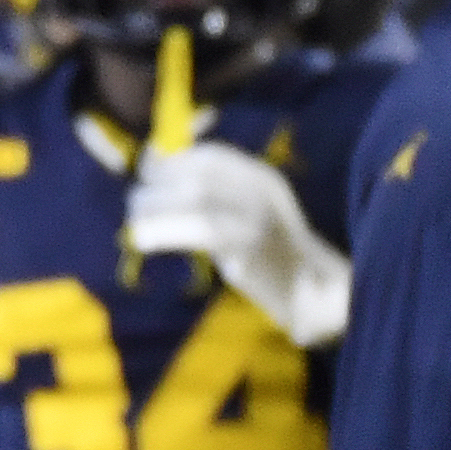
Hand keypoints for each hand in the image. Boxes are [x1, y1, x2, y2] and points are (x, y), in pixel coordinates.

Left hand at [126, 143, 351, 346]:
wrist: (314, 294)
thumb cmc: (274, 257)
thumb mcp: (252, 213)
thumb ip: (217, 194)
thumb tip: (159, 172)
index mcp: (263, 179)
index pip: (211, 155)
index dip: (172, 160)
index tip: (147, 172)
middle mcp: (261, 192)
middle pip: (199, 174)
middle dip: (159, 184)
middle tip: (137, 202)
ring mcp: (257, 219)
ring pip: (196, 197)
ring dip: (156, 208)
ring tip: (137, 224)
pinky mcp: (248, 249)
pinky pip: (199, 231)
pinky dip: (165, 233)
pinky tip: (145, 242)